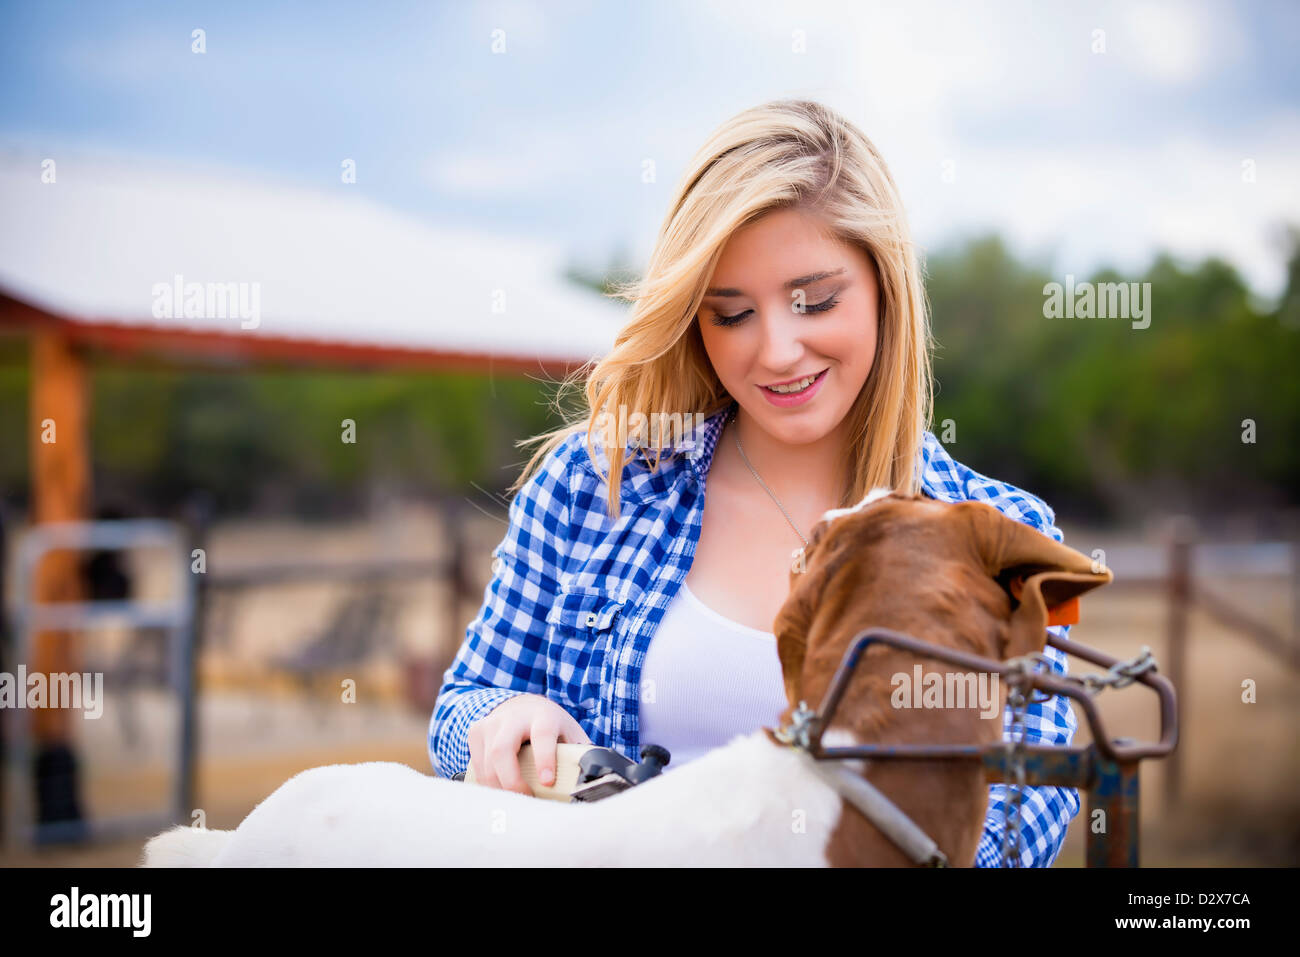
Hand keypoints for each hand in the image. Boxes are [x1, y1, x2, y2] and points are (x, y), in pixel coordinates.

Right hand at [467, 694, 590, 795]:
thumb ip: (578, 754)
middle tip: (525, 799)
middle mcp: (514, 716)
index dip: (544, 759)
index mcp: (544, 715)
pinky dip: (487, 784)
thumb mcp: (568, 733)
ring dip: (499, 788)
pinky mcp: (476, 732)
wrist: (523, 706)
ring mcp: (492, 723)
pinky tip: (499, 793)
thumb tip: (591, 782)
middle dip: (511, 780)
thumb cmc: (550, 726)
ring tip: (514, 802)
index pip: (542, 734)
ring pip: (487, 761)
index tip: (546, 782)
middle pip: (503, 749)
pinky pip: (476, 765)